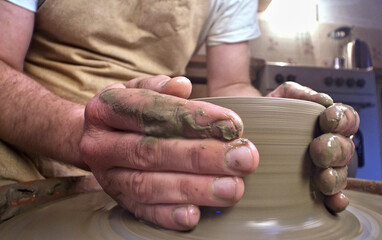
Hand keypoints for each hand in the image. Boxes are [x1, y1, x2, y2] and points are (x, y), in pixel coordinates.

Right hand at [80, 75, 258, 229]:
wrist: (92, 138)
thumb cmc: (127, 113)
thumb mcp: (137, 89)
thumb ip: (160, 87)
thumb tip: (182, 85)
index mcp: (106, 109)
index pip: (153, 111)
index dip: (194, 118)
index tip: (232, 125)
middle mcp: (102, 144)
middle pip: (154, 151)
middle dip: (202, 156)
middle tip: (242, 159)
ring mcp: (107, 176)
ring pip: (150, 185)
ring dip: (194, 189)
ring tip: (232, 188)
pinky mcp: (117, 200)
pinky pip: (142, 211)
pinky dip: (168, 215)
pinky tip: (195, 215)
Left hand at [267, 82, 358, 212]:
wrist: (246, 133)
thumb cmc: (266, 115)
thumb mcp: (278, 98)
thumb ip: (297, 92)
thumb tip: (321, 100)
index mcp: (327, 124)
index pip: (347, 119)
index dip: (344, 118)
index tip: (329, 118)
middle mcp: (329, 147)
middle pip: (345, 149)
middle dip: (335, 149)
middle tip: (318, 150)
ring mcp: (323, 170)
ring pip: (340, 174)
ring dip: (335, 176)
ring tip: (323, 178)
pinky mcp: (313, 191)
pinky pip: (332, 198)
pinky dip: (336, 201)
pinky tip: (333, 201)